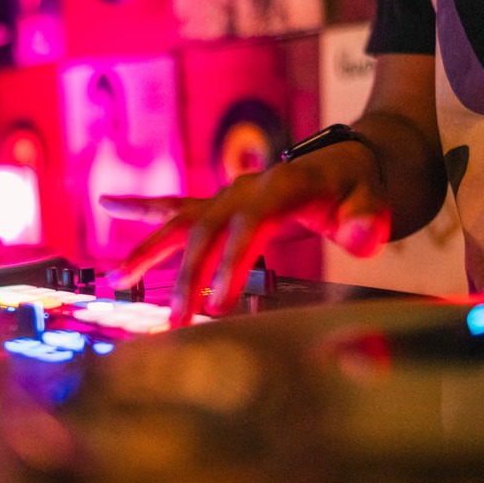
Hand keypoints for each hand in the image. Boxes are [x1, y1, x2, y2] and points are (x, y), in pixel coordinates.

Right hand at [100, 141, 391, 326]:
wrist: (349, 164)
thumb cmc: (360, 189)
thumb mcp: (376, 202)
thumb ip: (367, 221)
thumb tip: (360, 237)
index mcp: (283, 186)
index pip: (250, 226)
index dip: (232, 263)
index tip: (219, 304)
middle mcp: (247, 188)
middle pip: (208, 231)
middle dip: (189, 275)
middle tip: (178, 318)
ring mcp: (229, 193)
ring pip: (182, 221)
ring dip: (149, 251)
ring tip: (117, 279)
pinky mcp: (220, 203)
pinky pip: (175, 205)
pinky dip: (140, 207)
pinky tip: (107, 202)